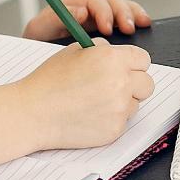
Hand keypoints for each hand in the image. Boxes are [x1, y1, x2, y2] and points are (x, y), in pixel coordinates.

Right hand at [22, 39, 154, 148]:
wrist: (32, 113)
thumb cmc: (49, 81)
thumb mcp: (74, 51)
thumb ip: (101, 49)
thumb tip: (117, 52)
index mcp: (112, 59)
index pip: (144, 59)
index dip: (134, 63)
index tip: (126, 68)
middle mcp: (121, 83)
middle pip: (147, 83)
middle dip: (134, 83)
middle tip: (115, 85)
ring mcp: (119, 109)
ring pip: (137, 103)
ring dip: (124, 102)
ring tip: (95, 101)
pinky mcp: (115, 130)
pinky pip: (124, 121)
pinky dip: (112, 119)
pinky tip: (91, 114)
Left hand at [23, 0, 150, 40]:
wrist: (38, 65)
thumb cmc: (37, 47)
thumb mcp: (38, 32)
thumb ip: (53, 19)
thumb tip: (81, 12)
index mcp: (72, 7)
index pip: (92, 2)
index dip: (102, 11)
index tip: (106, 27)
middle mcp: (89, 11)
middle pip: (111, 2)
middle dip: (122, 13)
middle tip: (127, 28)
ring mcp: (100, 20)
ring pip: (122, 9)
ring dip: (133, 15)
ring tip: (141, 25)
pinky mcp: (110, 32)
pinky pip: (127, 21)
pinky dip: (138, 21)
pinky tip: (145, 26)